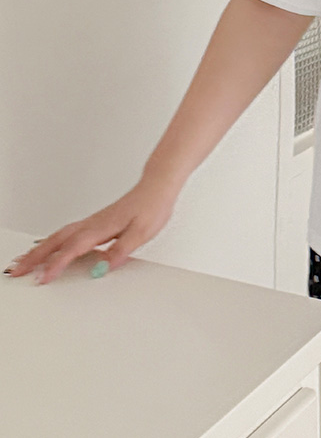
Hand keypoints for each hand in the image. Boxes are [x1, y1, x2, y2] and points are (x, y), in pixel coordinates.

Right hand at [3, 175, 179, 284]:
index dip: (57, 265)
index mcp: (101, 228)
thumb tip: (103, 267)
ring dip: (39, 250)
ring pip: (59, 236)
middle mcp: (92, 224)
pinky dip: (52, 242)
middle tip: (17, 271)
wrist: (157, 188)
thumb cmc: (151, 207)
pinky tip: (49, 248)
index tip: (43, 279)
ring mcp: (92, 222)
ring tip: (24, 263)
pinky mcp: (95, 222)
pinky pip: (66, 233)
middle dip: (35, 257)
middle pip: (57, 241)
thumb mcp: (142, 232)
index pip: (73, 249)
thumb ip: (121, 250)